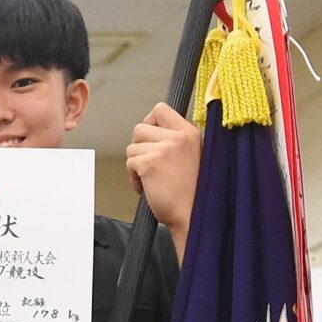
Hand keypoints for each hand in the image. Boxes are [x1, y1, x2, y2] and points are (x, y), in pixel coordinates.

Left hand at [126, 103, 202, 238]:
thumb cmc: (191, 190)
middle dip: (139, 146)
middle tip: (148, 162)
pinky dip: (132, 177)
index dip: (150, 122)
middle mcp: (177, 136)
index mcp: (189, 132)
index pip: (160, 109)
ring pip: (132, 147)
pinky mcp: (150, 163)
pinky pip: (129, 163)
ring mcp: (163, 148)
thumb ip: (175, 140)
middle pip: (140, 128)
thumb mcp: (191, 153)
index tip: (150, 139)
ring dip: (135, 163)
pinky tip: (146, 187)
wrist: (193, 212)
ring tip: (149, 177)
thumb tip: (153, 132)